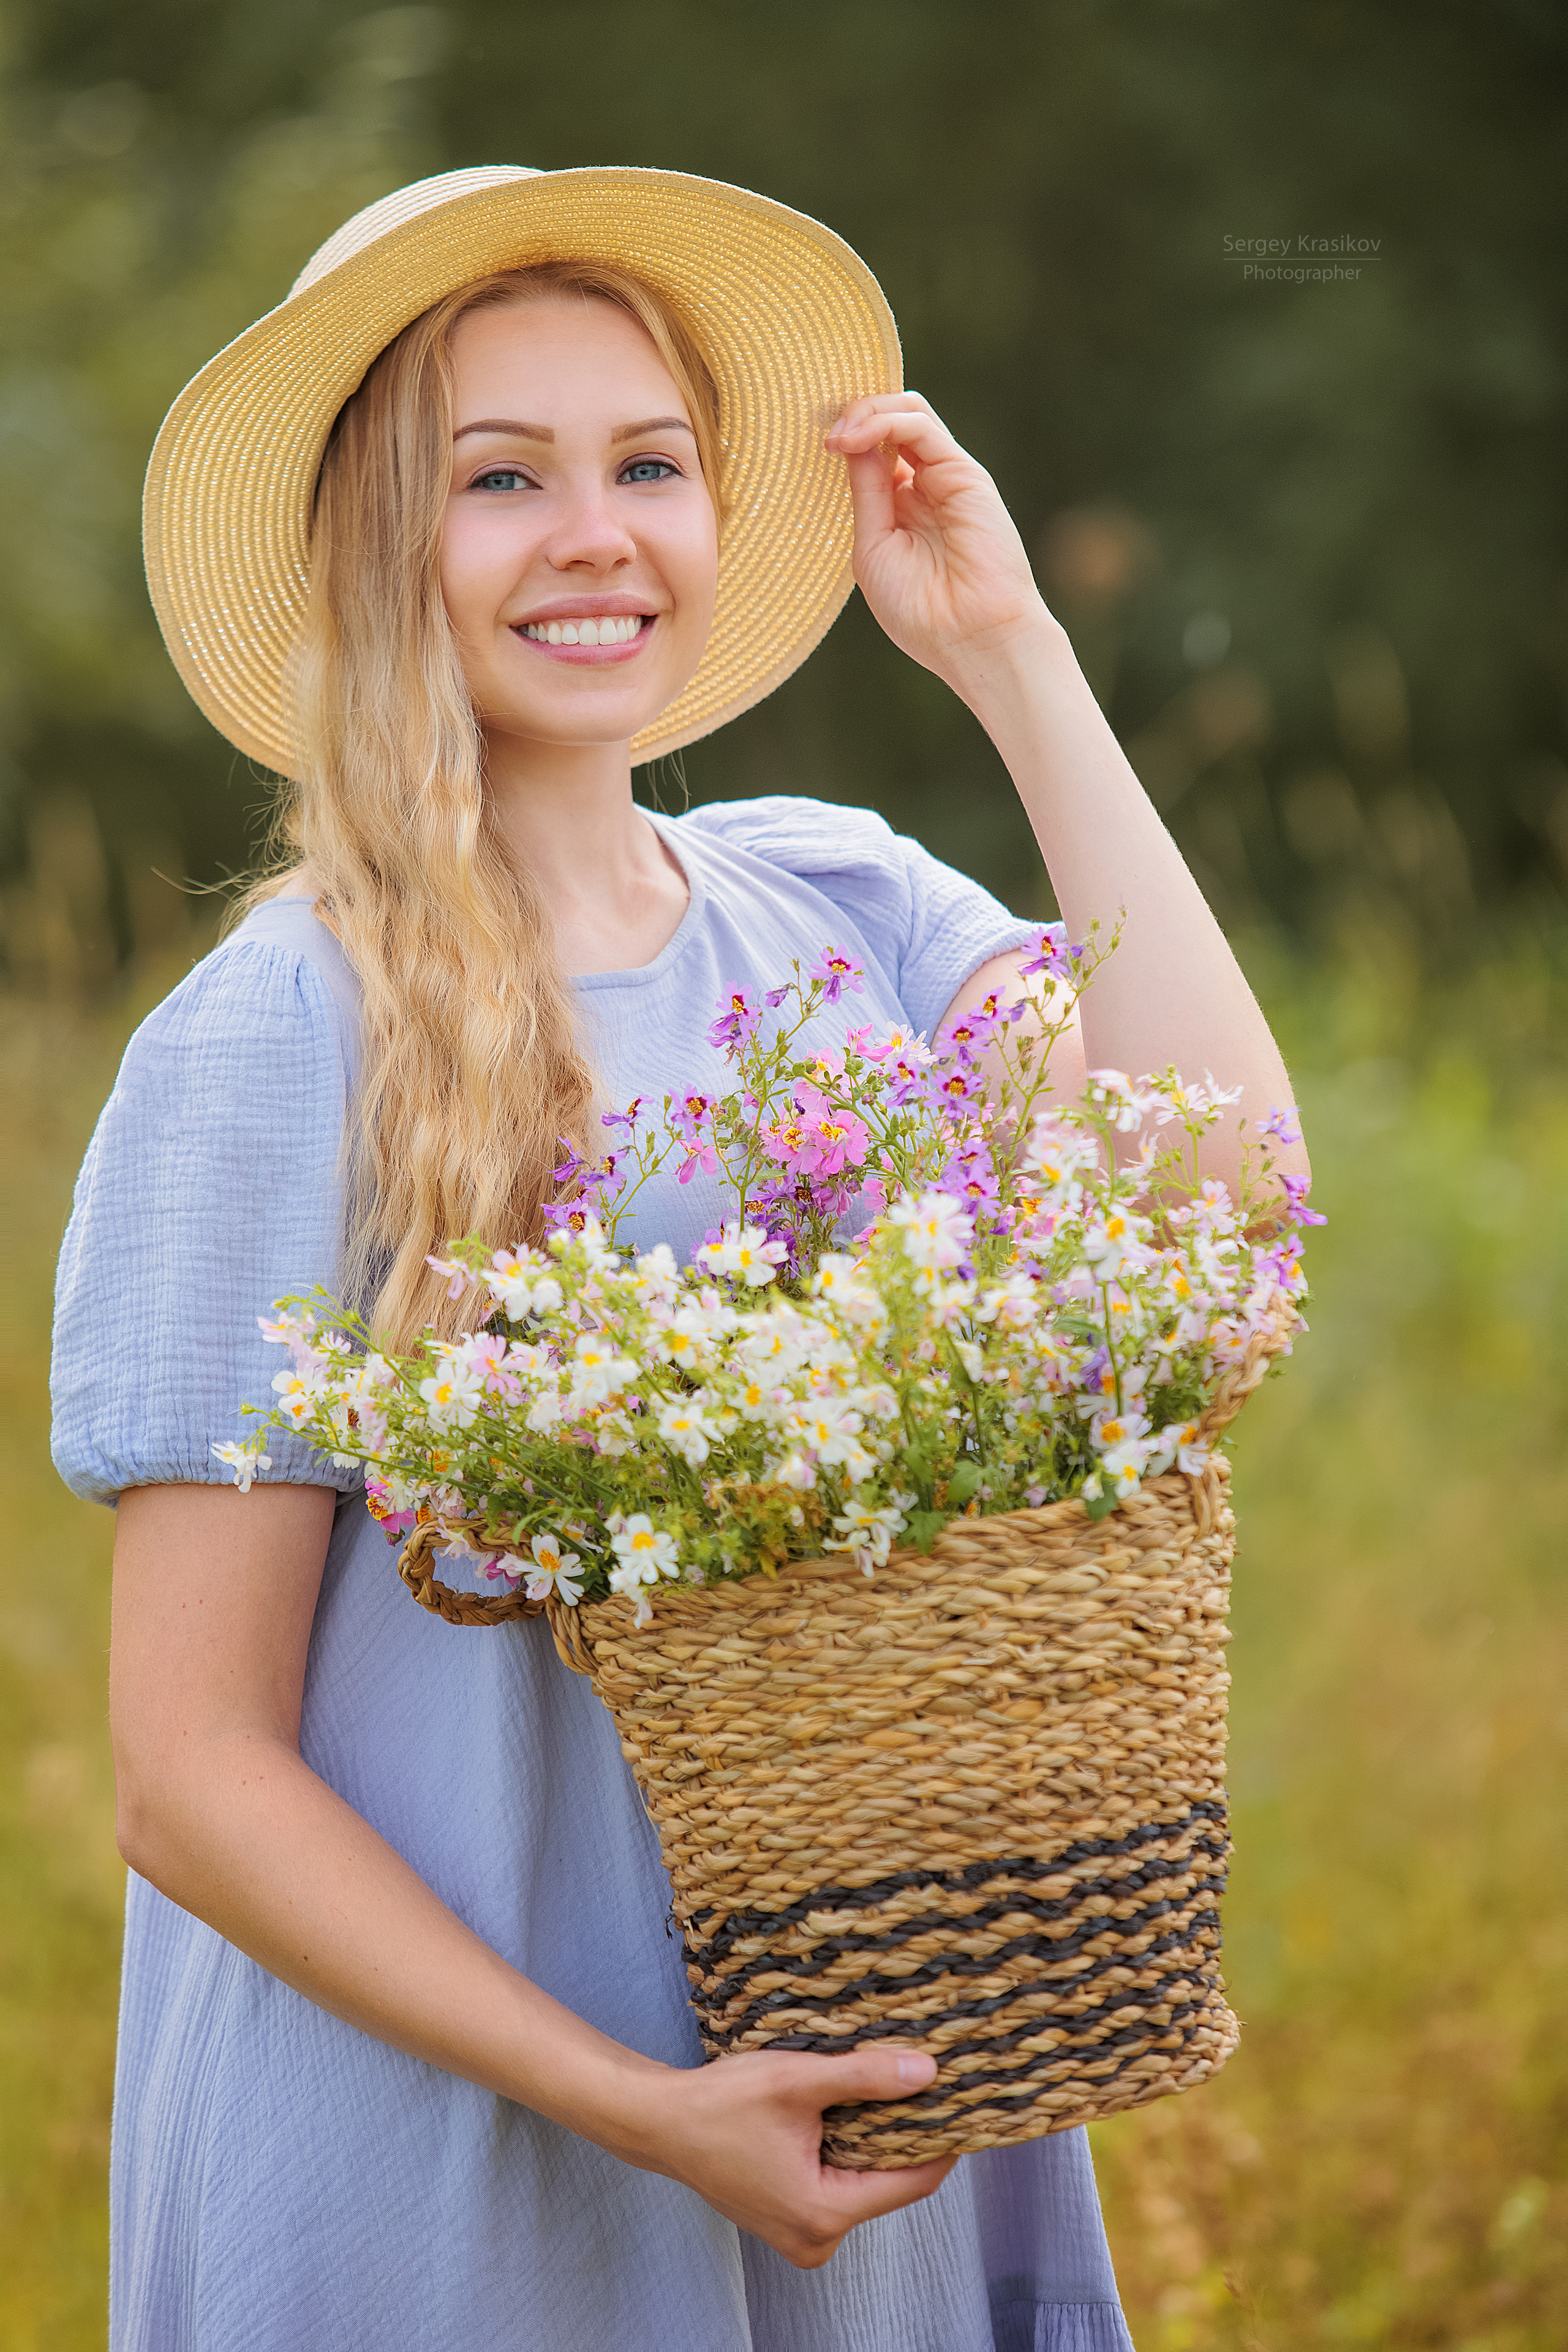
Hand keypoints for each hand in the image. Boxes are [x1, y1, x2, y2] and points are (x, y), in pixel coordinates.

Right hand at [621, 2045, 956, 2267]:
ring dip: (876, 2142)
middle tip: (926, 2084)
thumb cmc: (720, 2104)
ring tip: (887, 2090)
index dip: (941, 2140)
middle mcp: (816, 2238)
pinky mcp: (790, 2220)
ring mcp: (801, 2235)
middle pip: (890, 2185)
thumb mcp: (798, 2081)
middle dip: (907, 2136)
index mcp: (823, 2213)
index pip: (913, 2182)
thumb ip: (864, 2078)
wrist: (661, 2123)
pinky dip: (849, 2153)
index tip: (962, 2100)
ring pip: (865, 2185)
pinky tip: (849, 2113)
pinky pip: (839, 2187)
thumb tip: (927, 2074)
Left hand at [826, 392, 1052, 688]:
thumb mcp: (873, 548)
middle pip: (888, 420)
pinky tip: (857, 441)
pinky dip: (884, 422)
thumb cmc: (919, 610)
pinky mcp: (964, 472)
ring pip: (906, 411)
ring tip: (838, 437)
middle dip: (851, 416)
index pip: (871, 449)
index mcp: (900, 506)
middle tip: (824, 437)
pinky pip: (920, 425)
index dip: (842, 439)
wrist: (972, 637)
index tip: (815, 450)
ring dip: (864, 412)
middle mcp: (924, 485)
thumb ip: (865, 494)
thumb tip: (849, 442)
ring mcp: (946, 475)